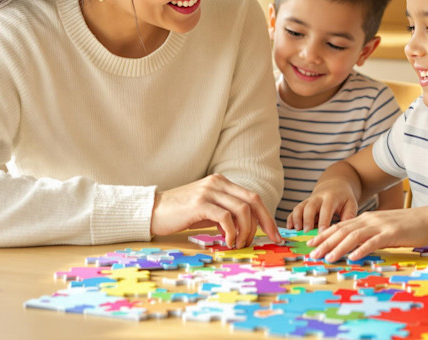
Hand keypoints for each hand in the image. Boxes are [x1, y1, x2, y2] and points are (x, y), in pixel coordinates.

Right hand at [150, 174, 280, 247]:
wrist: (152, 211)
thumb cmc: (180, 214)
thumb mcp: (207, 211)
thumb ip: (226, 214)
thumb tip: (246, 229)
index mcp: (222, 182)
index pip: (252, 198)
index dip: (267, 216)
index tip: (275, 234)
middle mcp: (218, 183)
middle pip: (253, 201)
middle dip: (266, 222)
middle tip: (270, 240)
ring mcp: (209, 191)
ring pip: (242, 210)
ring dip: (246, 231)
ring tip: (239, 244)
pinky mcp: (200, 203)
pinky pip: (226, 218)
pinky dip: (232, 232)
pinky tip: (227, 242)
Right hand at [286, 182, 357, 231]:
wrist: (334, 185)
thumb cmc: (344, 198)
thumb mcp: (351, 204)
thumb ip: (349, 216)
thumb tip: (345, 231)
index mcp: (331, 197)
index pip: (326, 209)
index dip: (323, 220)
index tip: (321, 233)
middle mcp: (318, 197)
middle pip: (310, 207)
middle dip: (307, 220)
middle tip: (306, 233)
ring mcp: (309, 200)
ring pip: (299, 207)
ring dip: (296, 219)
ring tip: (296, 230)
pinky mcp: (303, 204)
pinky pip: (295, 210)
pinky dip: (291, 218)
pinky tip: (290, 228)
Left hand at [308, 207, 427, 262]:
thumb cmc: (407, 226)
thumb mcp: (383, 228)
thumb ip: (369, 234)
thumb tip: (354, 245)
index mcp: (366, 218)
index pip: (340, 226)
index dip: (323, 235)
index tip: (310, 244)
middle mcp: (370, 220)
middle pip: (342, 231)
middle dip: (325, 243)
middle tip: (312, 254)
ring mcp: (380, 226)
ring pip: (354, 236)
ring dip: (339, 247)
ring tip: (327, 258)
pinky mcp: (392, 234)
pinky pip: (373, 242)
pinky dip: (361, 249)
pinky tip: (352, 257)